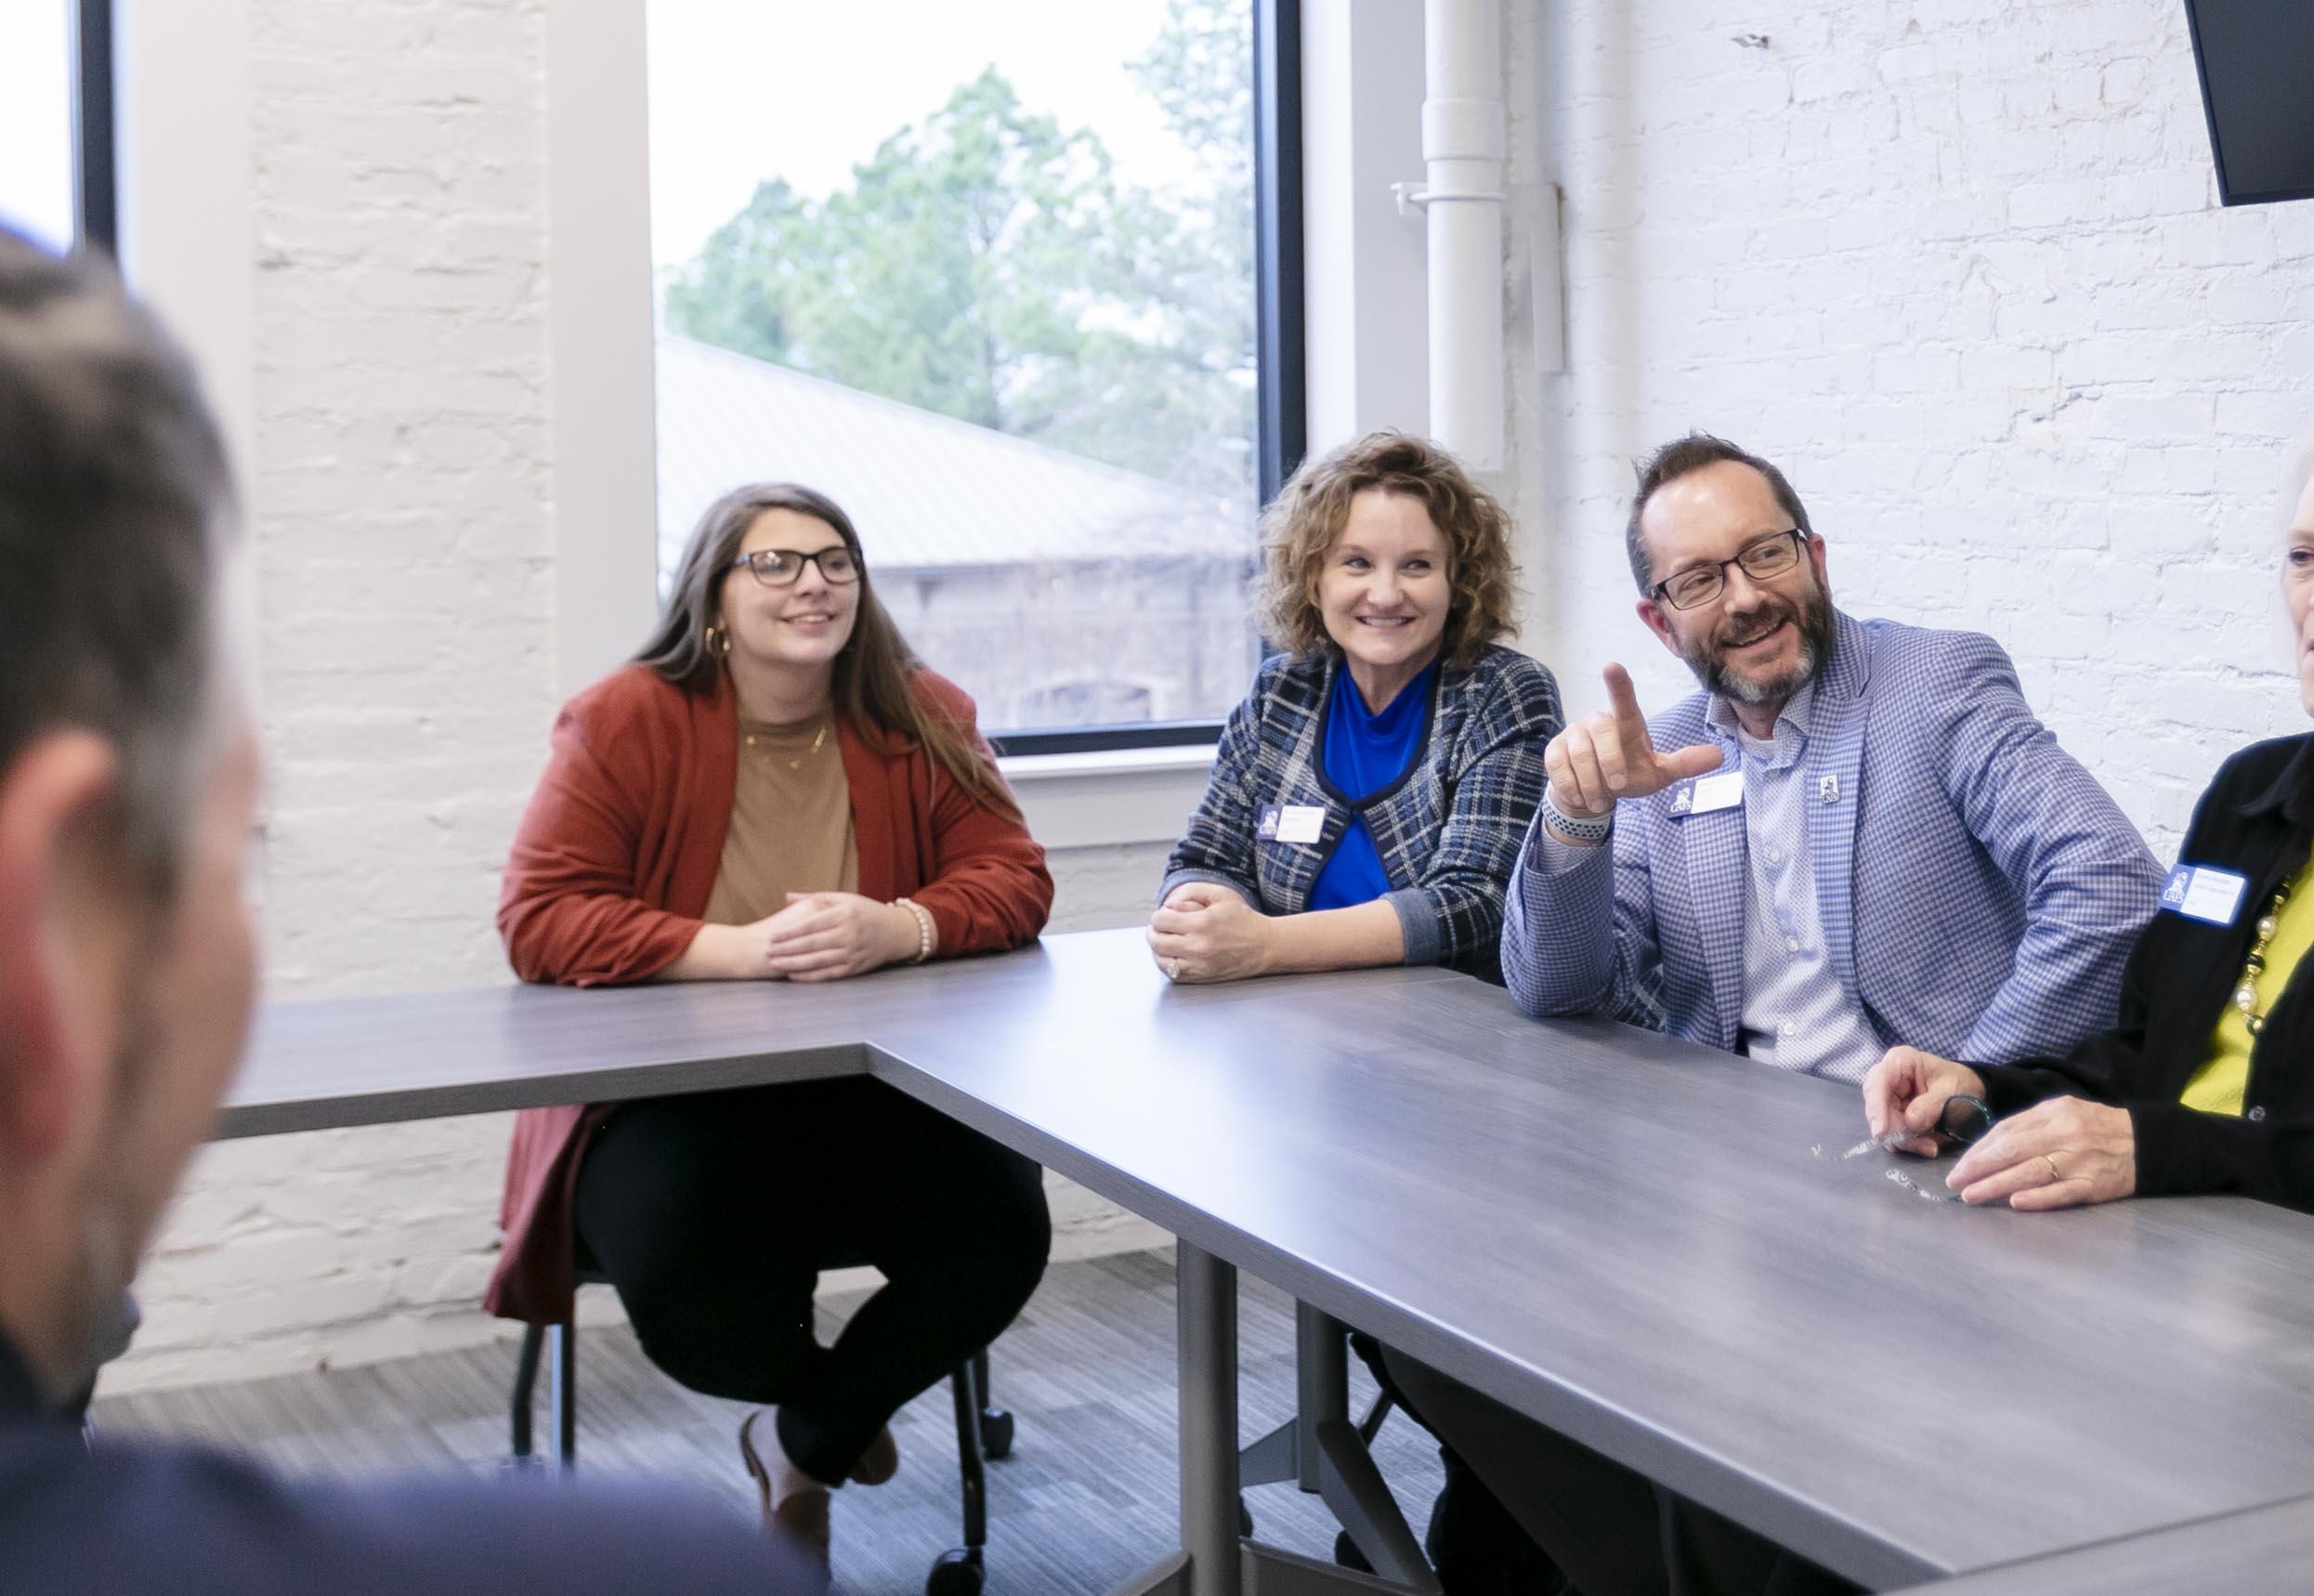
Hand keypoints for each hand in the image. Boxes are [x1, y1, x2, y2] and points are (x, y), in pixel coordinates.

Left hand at [757, 891, 918, 982]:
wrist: (896, 932)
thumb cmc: (866, 912)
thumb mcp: (844, 899)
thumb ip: (815, 898)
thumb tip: (787, 897)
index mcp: (845, 914)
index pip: (811, 924)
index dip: (790, 931)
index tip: (772, 936)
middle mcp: (849, 934)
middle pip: (811, 944)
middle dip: (787, 949)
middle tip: (767, 951)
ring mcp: (853, 953)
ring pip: (818, 961)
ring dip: (794, 964)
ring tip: (775, 964)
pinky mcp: (855, 968)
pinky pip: (828, 974)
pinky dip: (809, 976)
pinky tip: (793, 976)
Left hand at [1147, 882, 1271, 983]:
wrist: (1265, 946)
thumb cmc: (1243, 919)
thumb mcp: (1220, 894)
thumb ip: (1190, 892)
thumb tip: (1167, 905)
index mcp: (1201, 923)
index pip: (1160, 921)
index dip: (1158, 916)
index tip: (1165, 915)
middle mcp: (1198, 947)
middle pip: (1156, 942)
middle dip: (1154, 932)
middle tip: (1159, 928)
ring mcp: (1199, 966)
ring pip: (1161, 961)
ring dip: (1158, 950)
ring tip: (1165, 941)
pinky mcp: (1202, 978)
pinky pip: (1173, 974)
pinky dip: (1168, 964)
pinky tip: (1174, 955)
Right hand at [1543, 663, 1721, 823]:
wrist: (1592, 794)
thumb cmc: (1628, 774)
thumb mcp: (1658, 772)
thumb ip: (1684, 763)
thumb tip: (1719, 756)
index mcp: (1625, 722)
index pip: (1623, 699)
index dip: (1618, 683)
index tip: (1611, 665)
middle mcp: (1597, 721)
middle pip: (1600, 730)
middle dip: (1610, 762)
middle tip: (1617, 787)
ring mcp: (1572, 734)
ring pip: (1580, 754)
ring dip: (1592, 783)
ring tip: (1601, 800)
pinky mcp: (1553, 750)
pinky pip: (1559, 766)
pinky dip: (1573, 786)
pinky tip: (1582, 795)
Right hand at [1861, 1046, 1988, 1156]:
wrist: (1970, 1091)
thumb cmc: (1961, 1083)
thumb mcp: (1951, 1090)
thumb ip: (1931, 1105)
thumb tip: (1910, 1122)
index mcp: (1900, 1061)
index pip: (1878, 1082)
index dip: (1876, 1107)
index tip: (1881, 1132)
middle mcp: (1888, 1078)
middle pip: (1877, 1107)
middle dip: (1896, 1130)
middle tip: (1924, 1145)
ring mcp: (1889, 1097)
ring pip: (1883, 1124)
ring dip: (1905, 1140)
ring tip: (1931, 1146)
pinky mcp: (1893, 1113)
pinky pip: (1892, 1132)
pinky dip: (1909, 1142)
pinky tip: (1927, 1144)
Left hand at [1945, 1097, 2135, 1210]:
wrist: (2147, 1142)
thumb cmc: (2095, 1128)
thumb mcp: (2063, 1112)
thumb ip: (2028, 1125)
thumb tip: (1988, 1146)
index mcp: (2054, 1113)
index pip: (2007, 1131)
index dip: (1980, 1150)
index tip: (1960, 1165)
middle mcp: (2065, 1134)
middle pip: (2014, 1151)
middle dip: (1979, 1168)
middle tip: (1956, 1182)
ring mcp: (2081, 1161)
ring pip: (2031, 1173)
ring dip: (1997, 1185)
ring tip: (1972, 1195)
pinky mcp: (2095, 1185)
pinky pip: (2062, 1193)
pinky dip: (2038, 1198)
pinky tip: (2016, 1202)